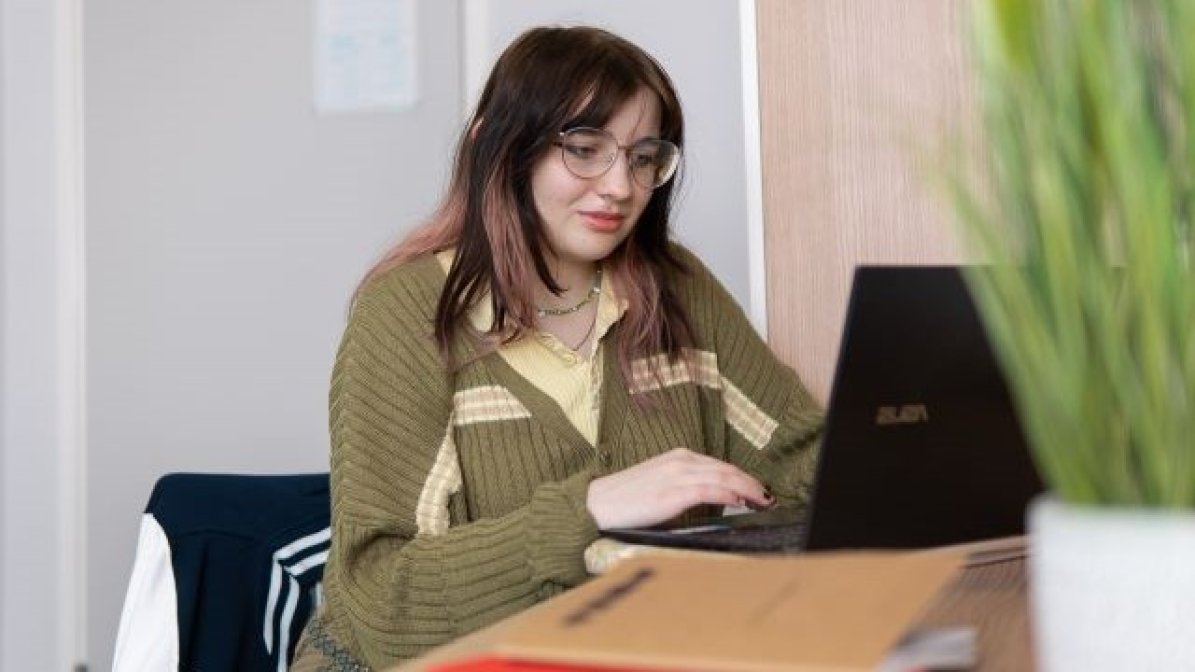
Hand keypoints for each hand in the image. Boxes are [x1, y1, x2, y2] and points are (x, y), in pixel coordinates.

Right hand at [585, 448, 773, 529]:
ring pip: (724, 476)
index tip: (757, 489)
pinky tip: (742, 501)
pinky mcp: (673, 493)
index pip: (719, 465)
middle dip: (751, 482)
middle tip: (768, 496)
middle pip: (727, 468)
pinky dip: (731, 494)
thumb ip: (684, 486)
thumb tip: (712, 499)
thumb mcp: (658, 484)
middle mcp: (680, 460)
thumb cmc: (624, 499)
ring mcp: (677, 475)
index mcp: (677, 457)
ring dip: (748, 488)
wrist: (596, 505)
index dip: (742, 476)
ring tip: (763, 500)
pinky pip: (711, 490)